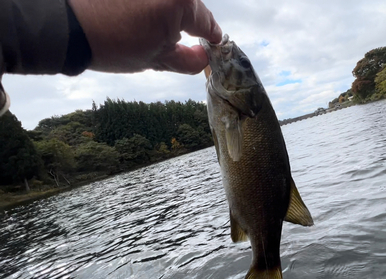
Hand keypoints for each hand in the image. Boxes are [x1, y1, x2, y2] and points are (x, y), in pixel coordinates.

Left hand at [68, 0, 221, 73]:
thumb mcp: (157, 60)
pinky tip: (137, 17)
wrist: (68, 26)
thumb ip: (188, 60)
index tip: (212, 45)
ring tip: (148, 29)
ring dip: (168, 13)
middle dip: (187, 24)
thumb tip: (203, 58)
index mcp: (181, 2)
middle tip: (174, 42)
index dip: (211, 38)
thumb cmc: (112, 43)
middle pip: (191, 6)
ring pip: (172, 0)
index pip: (206, 22)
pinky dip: (152, 6)